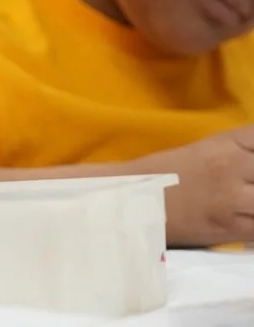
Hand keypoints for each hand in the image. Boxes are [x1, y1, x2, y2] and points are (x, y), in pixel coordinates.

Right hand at [133, 127, 253, 246]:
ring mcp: (234, 200)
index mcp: (224, 144)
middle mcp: (233, 167)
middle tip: (250, 182)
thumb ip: (241, 150)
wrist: (132, 203)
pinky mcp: (233, 229)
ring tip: (248, 195)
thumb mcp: (204, 150)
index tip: (253, 157)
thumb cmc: (164, 174)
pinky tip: (249, 216)